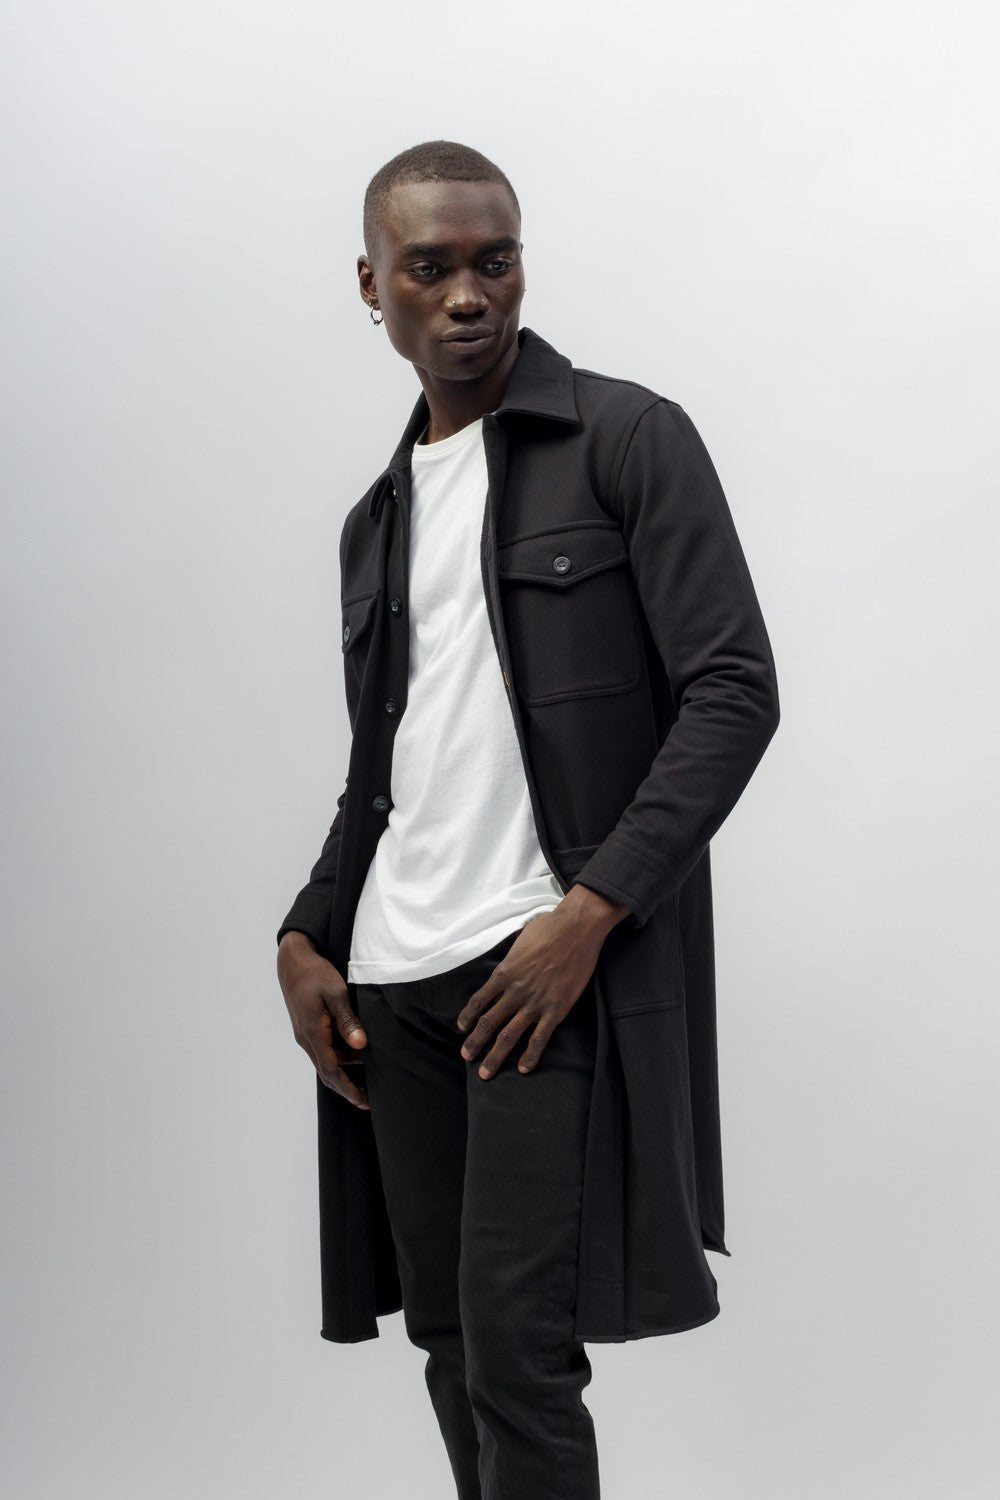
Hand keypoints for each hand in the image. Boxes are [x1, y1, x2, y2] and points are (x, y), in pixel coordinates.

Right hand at [277, 931, 369, 1109]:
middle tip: (370, 1099)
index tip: (363, 1101)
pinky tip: (359, 1048)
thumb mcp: (336, 992)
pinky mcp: (308, 1027)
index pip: (330, 1070)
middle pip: (328, 1071)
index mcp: (312, 1032)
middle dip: (347, 1086)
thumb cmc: (315, 973)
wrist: (293, 960)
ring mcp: (306, 1033)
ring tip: (373, 1069)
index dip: (347, 1088)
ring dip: (347, 1067)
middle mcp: (306, 1038)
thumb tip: (361, 1044)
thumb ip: (348, 1020)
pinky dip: (342, 1054)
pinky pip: (326, 1048)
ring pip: (328, 1059)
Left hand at [455, 883, 628, 1078]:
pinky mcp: (556, 1009)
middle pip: (489, 1022)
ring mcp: (535, 1002)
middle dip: (475, 1042)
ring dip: (495, 1056)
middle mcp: (515, 991)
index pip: (479, 1000)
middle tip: (466, 1057)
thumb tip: (514, 948)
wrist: (576, 929)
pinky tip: (524, 1069)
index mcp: (504, 973)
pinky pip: (540, 1038)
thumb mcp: (521, 937)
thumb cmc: (549, 927)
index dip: (467, 1016)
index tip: (460, 1028)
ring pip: (509, 1035)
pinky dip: (530, 1055)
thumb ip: (514, 951)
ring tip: (486, 1073)